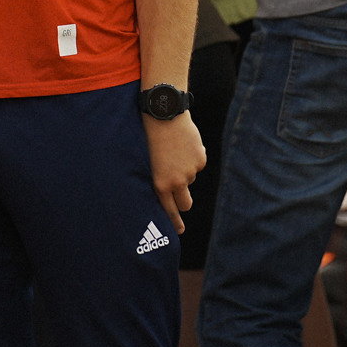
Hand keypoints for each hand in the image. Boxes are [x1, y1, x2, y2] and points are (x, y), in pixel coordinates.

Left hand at [144, 112, 206, 232]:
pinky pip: (197, 163)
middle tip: (179, 192)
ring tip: (172, 151)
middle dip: (184, 201)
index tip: (178, 231)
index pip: (169, 211)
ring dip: (184, 170)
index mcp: (159, 185)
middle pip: (186, 203)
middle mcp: (177, 182)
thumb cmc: (148, 137)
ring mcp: (190, 171)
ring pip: (190, 178)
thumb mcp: (145, 163)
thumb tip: (163, 194)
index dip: (174, 223)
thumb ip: (156, 180)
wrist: (163, 114)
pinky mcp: (200, 159)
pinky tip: (182, 143)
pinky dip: (192, 156)